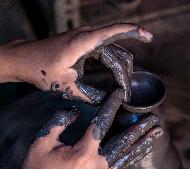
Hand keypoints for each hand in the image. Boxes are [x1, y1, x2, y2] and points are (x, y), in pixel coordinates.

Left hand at [0, 23, 152, 103]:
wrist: (25, 60)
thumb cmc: (42, 70)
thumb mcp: (67, 86)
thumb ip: (89, 95)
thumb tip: (108, 102)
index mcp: (84, 42)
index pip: (115, 31)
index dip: (134, 31)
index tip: (149, 36)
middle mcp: (88, 36)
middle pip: (117, 51)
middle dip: (125, 71)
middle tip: (125, 92)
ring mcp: (86, 39)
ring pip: (113, 52)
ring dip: (120, 68)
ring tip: (122, 87)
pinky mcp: (85, 44)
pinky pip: (105, 52)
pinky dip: (112, 64)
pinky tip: (116, 76)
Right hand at [15, 89, 162, 168]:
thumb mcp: (41, 143)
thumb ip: (59, 122)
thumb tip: (74, 111)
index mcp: (83, 153)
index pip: (102, 123)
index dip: (112, 105)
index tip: (120, 94)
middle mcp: (98, 165)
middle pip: (125, 141)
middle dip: (141, 127)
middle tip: (154, 117)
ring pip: (129, 155)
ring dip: (144, 142)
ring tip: (158, 132)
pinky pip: (124, 166)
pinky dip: (136, 155)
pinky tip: (143, 149)